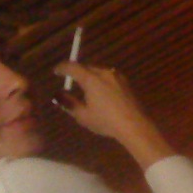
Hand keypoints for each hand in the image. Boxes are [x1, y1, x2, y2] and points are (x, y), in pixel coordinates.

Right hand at [53, 63, 172, 167]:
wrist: (136, 125)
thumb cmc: (106, 121)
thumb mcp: (83, 115)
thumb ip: (68, 103)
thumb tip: (58, 95)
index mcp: (92, 79)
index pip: (73, 67)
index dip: (62, 68)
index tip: (56, 72)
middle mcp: (105, 73)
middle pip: (87, 67)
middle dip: (77, 71)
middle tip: (70, 79)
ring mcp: (118, 77)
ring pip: (99, 71)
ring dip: (90, 75)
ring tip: (85, 86)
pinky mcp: (126, 83)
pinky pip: (109, 77)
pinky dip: (101, 80)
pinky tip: (100, 92)